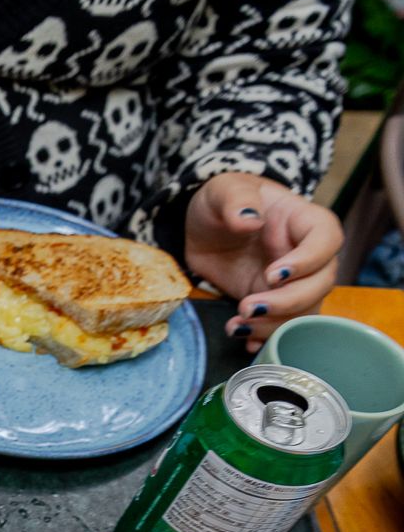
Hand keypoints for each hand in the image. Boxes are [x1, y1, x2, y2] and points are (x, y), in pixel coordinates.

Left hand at [184, 173, 342, 354]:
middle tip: (248, 307)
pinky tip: (246, 341)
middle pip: (321, 283)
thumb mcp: (224, 190)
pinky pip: (283, 324)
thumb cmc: (222, 201)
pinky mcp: (274, 301)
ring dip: (275, 325)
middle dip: (288, 301)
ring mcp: (293, 281)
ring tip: (237, 326)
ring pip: (305, 310)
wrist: (205, 228)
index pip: (327, 240)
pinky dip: (267, 337)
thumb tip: (249, 219)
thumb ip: (237, 200)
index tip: (273, 274)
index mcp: (304, 220)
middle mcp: (307, 254)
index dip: (307, 261)